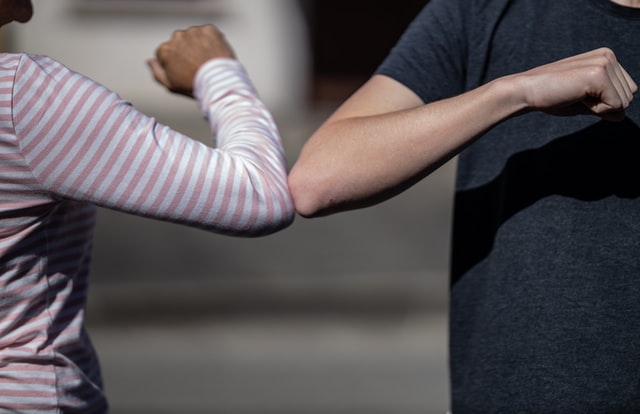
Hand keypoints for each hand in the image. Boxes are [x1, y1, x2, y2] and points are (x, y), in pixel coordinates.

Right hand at [148, 24, 235, 96]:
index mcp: (165, 50)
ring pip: (194, 37)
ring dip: (199, 45)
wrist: (218, 82)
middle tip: (198, 66)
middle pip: (180, 42)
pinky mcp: (209, 30)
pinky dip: (212, 41)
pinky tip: (215, 54)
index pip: (166, 52)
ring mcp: (193, 32)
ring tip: (208, 61)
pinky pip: (209, 33)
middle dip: (187, 51)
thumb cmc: (194, 86)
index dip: (176, 63)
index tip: (185, 71)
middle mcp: (177, 37)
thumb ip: (157, 72)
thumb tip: (150, 61)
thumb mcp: (171, 85)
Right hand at [513, 48, 636, 121]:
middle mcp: (608, 56)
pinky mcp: (599, 75)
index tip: (578, 95)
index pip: (627, 91)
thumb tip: (622, 116)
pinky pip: (615, 106)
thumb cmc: (551, 96)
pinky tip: (576, 97)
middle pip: (629, 96)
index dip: (604, 103)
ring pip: (624, 102)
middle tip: (576, 96)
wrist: (526, 91)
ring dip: (599, 108)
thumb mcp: (584, 101)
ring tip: (575, 95)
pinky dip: (596, 110)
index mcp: (606, 58)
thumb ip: (605, 106)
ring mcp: (604, 63)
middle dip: (604, 106)